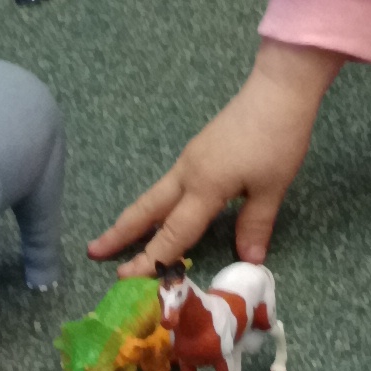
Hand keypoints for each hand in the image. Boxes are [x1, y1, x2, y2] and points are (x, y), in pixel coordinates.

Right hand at [88, 43, 341, 272]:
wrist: (278, 91)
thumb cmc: (277, 139)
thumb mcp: (272, 188)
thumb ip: (255, 224)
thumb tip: (249, 260)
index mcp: (204, 186)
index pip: (173, 233)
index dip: (151, 259)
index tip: (127, 279)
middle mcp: (188, 174)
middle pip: (147, 209)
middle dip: (120, 233)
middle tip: (93, 252)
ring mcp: (190, 160)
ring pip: (155, 196)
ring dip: (135, 219)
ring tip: (116, 237)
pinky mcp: (198, 152)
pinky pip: (169, 186)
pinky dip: (156, 206)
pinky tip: (160, 214)